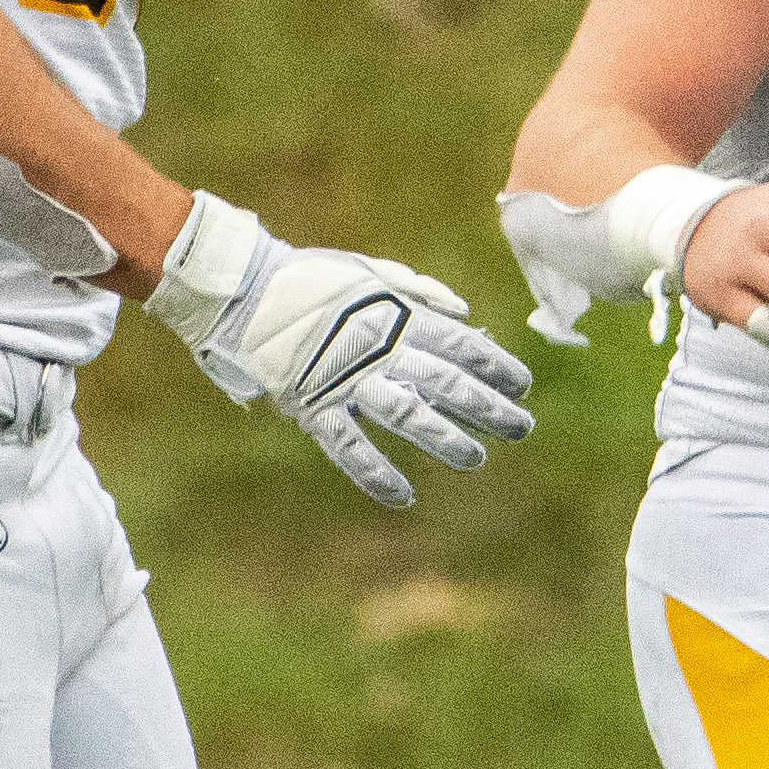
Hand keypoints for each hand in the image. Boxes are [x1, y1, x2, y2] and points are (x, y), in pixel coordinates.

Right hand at [152, 193, 537, 506]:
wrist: (245, 288)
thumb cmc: (313, 279)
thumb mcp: (373, 273)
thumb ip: (421, 294)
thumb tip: (466, 315)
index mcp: (398, 315)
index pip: (460, 345)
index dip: (495, 366)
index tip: (523, 386)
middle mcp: (381, 350)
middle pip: (446, 383)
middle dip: (487, 407)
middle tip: (522, 427)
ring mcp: (347, 380)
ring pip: (408, 415)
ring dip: (445, 439)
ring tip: (476, 459)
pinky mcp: (314, 405)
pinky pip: (349, 446)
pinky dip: (374, 472)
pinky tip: (402, 496)